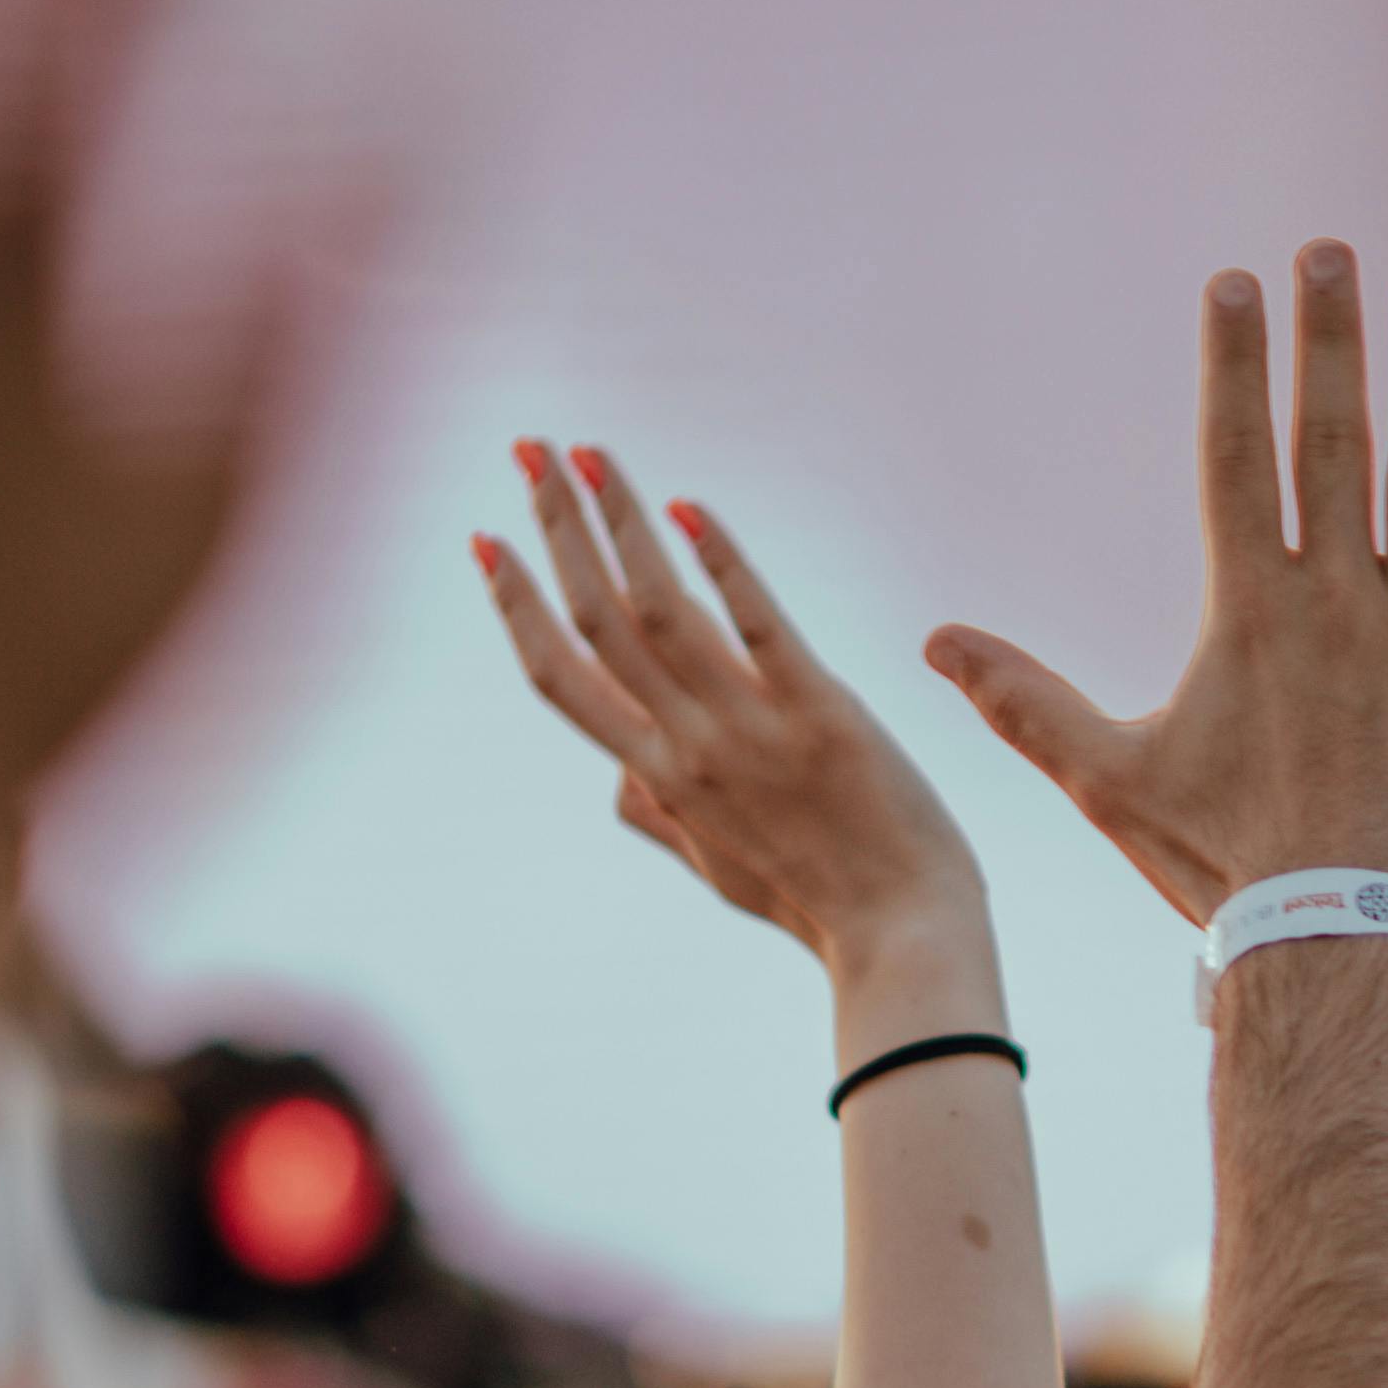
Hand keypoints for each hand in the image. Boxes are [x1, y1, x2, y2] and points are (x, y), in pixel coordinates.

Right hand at [475, 448, 993, 1004]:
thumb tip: (615, 786)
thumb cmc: (815, 903)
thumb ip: (660, 819)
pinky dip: (721, 561)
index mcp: (657, 778)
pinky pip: (759, 623)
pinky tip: (688, 507)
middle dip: (554, 526)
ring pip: (658, 608)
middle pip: (595, 620)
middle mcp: (687, 748)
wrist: (902, 939)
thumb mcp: (717, 869)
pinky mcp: (821, 714)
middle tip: (528, 448)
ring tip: (590, 451)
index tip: (485, 539)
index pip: (559, 677)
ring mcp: (749, 730)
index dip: (514, 605)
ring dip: (617, 520)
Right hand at [926, 249, 1387, 926]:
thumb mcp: (1108, 777)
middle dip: (1329, 338)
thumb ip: (1023, 699)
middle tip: (1332, 248)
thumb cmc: (1219, 865)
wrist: (1334, 944)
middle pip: (1333, 440)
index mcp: (1249, 610)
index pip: (1235, 456)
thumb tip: (932, 641)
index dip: (1236, 364)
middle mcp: (1338, 601)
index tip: (1238, 282)